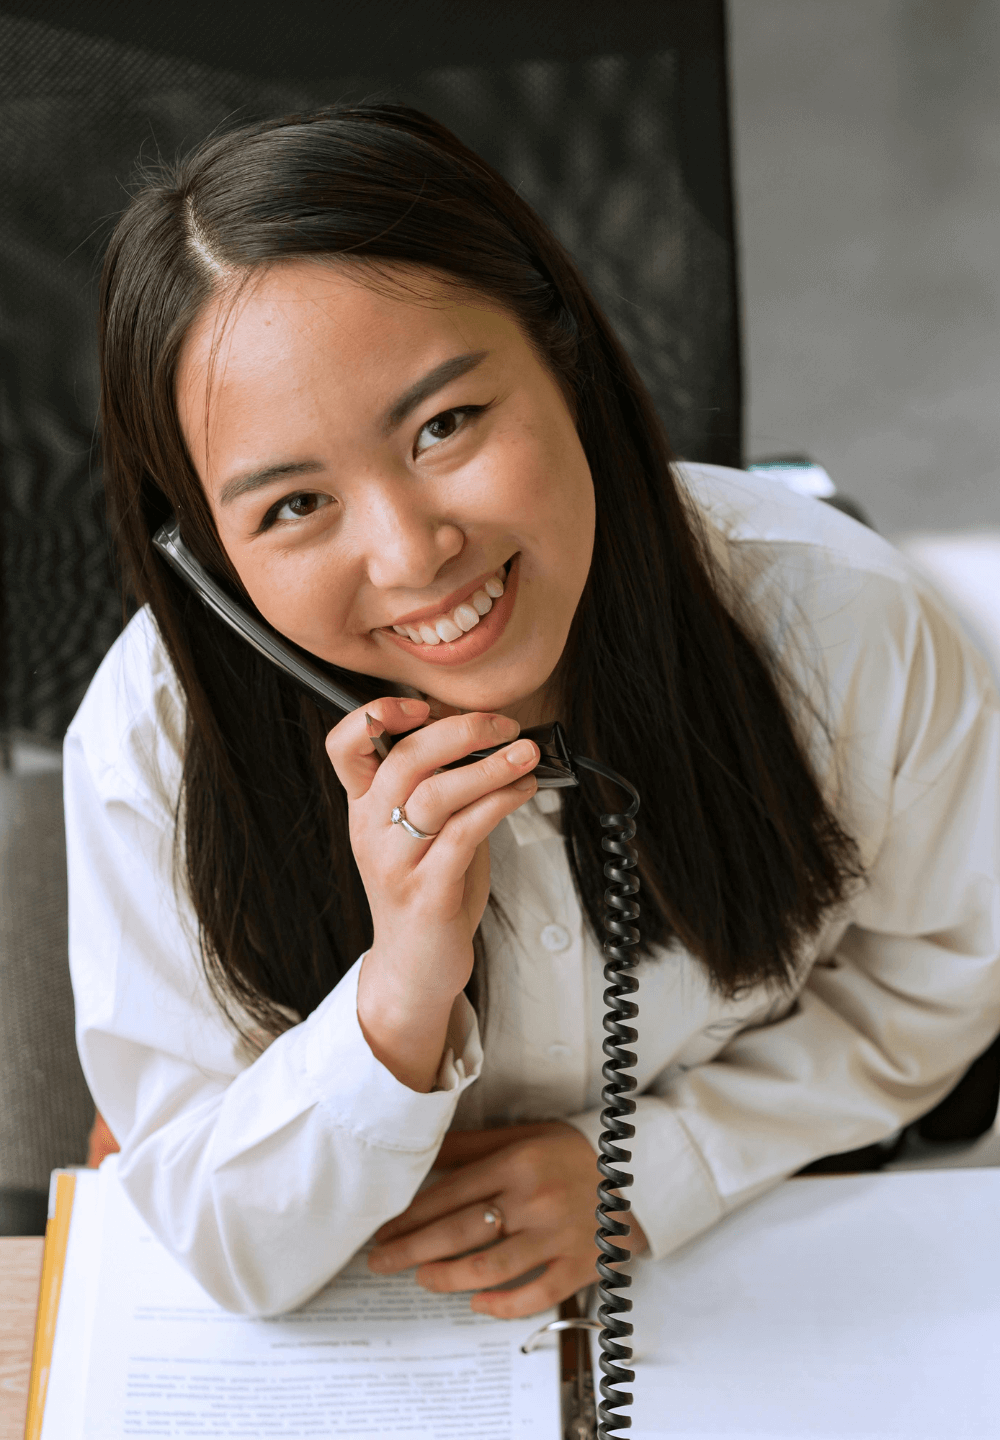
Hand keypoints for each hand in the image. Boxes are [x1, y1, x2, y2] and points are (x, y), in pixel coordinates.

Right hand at [324, 698, 539, 1091]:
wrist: (416, 966)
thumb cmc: (427, 888)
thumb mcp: (423, 828)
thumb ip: (443, 784)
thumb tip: (494, 737)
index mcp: (364, 807)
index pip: (344, 746)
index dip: (375, 715)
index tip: (421, 705)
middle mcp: (371, 831)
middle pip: (403, 760)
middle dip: (459, 731)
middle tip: (503, 726)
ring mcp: (396, 864)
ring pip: (435, 795)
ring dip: (489, 768)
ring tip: (525, 755)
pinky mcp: (428, 893)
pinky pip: (463, 835)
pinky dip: (498, 803)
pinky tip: (522, 791)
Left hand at [367, 1123, 647, 1318]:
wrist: (634, 1171)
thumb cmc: (566, 1153)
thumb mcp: (519, 1137)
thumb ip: (469, 1147)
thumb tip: (419, 1154)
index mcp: (516, 1163)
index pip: (449, 1194)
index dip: (409, 1216)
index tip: (381, 1230)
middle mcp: (534, 1200)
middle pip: (459, 1232)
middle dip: (411, 1250)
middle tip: (379, 1262)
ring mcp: (558, 1236)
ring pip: (490, 1268)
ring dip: (447, 1278)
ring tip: (421, 1279)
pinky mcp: (580, 1266)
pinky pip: (536, 1295)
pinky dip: (502, 1304)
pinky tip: (475, 1303)